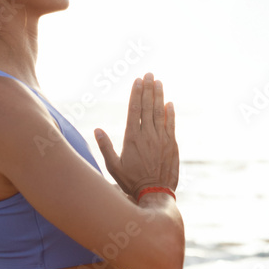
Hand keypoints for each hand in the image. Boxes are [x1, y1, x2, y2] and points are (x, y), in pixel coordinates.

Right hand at [94, 72, 178, 200]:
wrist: (154, 193)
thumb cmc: (131, 181)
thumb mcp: (113, 166)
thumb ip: (105, 147)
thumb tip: (97, 130)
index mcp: (132, 138)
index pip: (134, 109)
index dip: (136, 93)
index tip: (137, 80)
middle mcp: (147, 135)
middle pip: (148, 106)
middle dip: (148, 88)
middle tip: (149, 74)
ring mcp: (161, 139)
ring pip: (160, 112)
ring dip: (159, 95)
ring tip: (158, 82)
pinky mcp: (171, 145)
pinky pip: (170, 124)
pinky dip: (170, 113)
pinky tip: (169, 103)